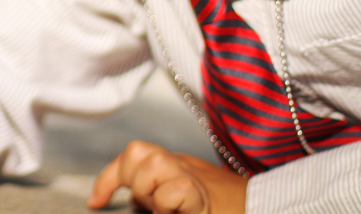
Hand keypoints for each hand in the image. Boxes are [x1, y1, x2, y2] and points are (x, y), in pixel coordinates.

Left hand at [88, 140, 246, 213]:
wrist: (264, 207)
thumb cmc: (222, 206)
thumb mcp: (181, 200)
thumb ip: (158, 196)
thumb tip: (128, 205)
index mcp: (174, 165)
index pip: (132, 157)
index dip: (108, 178)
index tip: (96, 202)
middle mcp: (182, 165)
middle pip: (138, 153)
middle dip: (132, 180)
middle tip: (151, 205)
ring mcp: (193, 175)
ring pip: (153, 164)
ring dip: (151, 191)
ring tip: (165, 209)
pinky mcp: (203, 193)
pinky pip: (175, 189)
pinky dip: (170, 203)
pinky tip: (181, 212)